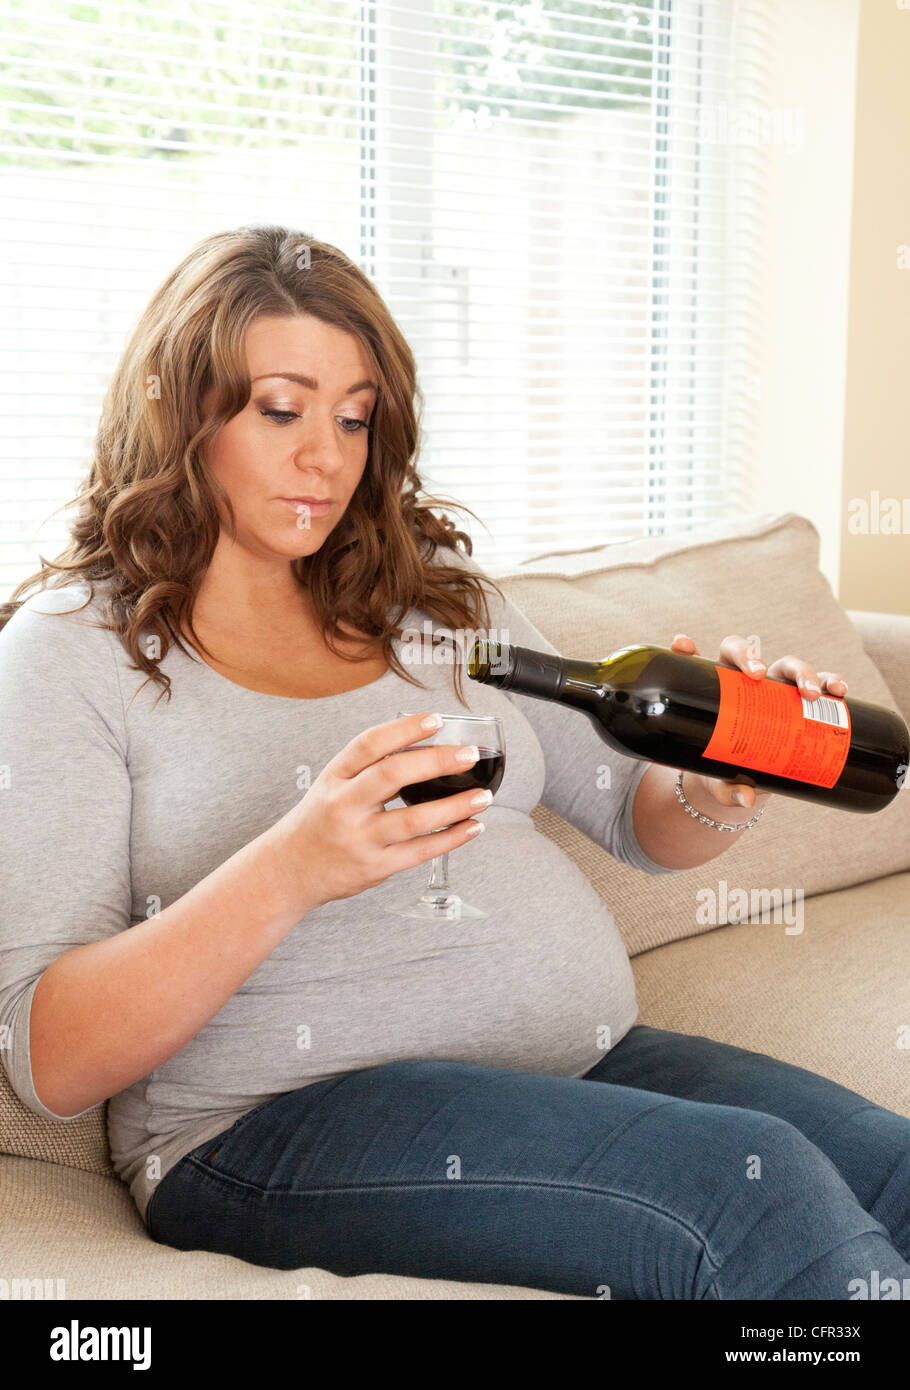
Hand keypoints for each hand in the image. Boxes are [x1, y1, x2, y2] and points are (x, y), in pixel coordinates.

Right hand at [266, 713, 489, 910]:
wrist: (291, 869)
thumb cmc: (320, 821)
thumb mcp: (333, 784)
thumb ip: (370, 767)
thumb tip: (426, 745)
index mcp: (335, 777)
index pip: (369, 744)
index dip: (404, 729)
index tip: (435, 720)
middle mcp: (344, 805)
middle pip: (393, 775)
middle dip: (437, 762)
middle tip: (468, 755)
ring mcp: (359, 838)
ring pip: (414, 820)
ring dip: (455, 807)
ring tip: (482, 796)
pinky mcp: (375, 867)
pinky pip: (420, 852)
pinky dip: (451, 838)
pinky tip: (471, 827)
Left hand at [669, 632, 848, 814]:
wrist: (750, 780)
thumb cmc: (725, 773)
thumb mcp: (720, 782)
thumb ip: (728, 790)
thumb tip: (747, 798)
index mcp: (715, 693)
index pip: (698, 663)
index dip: (687, 649)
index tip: (684, 646)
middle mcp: (745, 682)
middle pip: (745, 653)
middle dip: (751, 655)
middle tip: (758, 675)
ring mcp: (776, 689)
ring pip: (788, 665)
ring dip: (802, 672)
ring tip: (811, 694)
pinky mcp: (802, 701)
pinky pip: (820, 684)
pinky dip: (830, 682)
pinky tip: (838, 689)